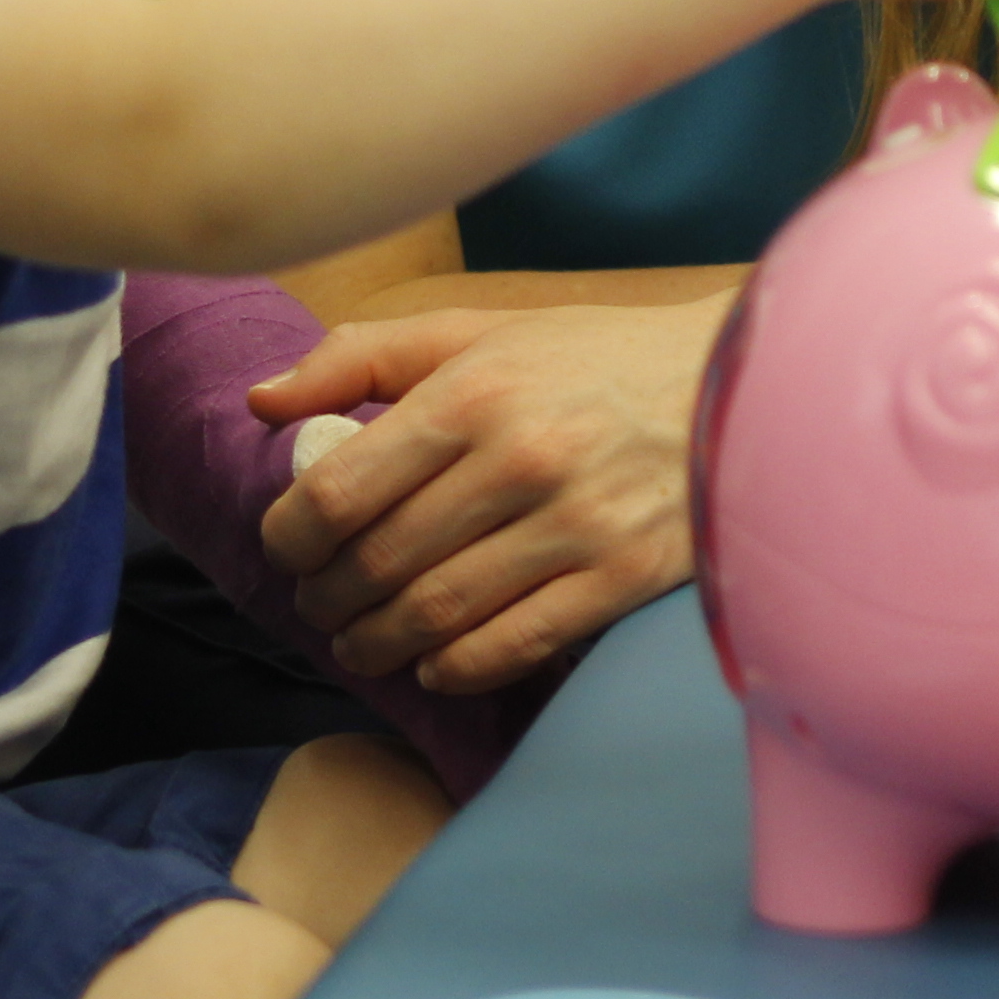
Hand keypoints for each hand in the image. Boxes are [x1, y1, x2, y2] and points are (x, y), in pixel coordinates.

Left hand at [245, 301, 725, 693]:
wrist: (736, 384)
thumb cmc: (591, 359)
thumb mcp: (479, 331)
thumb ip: (362, 358)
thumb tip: (262, 403)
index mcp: (474, 392)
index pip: (342, 488)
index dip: (292, 534)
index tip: (287, 547)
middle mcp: (519, 459)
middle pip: (380, 560)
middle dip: (329, 596)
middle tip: (318, 603)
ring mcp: (574, 525)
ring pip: (436, 613)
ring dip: (377, 642)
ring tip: (359, 642)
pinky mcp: (620, 578)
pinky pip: (512, 645)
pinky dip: (455, 667)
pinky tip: (433, 663)